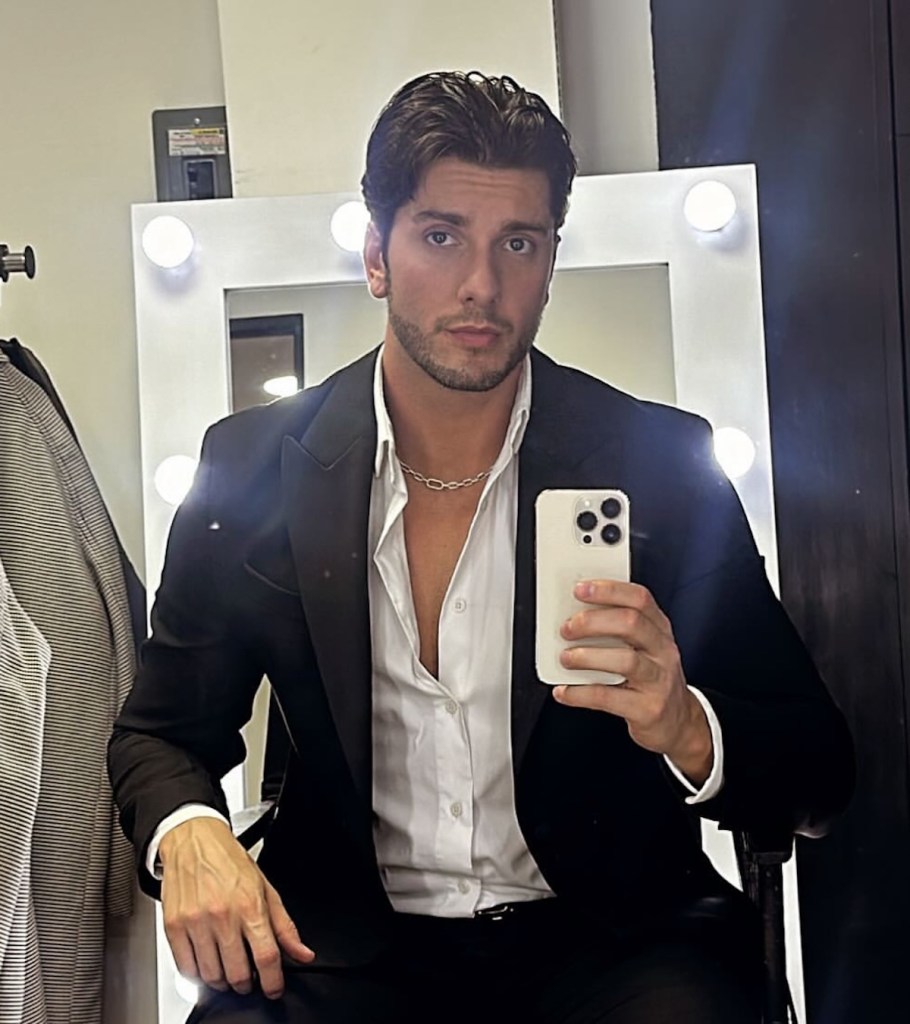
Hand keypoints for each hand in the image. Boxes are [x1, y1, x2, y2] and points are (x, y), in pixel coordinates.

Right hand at [159, 817, 314, 998]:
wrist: (194, 840)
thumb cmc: (229, 861)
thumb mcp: (265, 887)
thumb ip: (284, 925)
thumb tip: (302, 952)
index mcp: (250, 905)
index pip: (266, 956)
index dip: (273, 981)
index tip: (274, 988)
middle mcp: (222, 916)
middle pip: (237, 973)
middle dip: (247, 984)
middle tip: (250, 978)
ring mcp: (196, 923)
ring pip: (211, 976)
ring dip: (223, 981)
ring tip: (228, 969)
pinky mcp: (174, 927)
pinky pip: (186, 969)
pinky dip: (198, 976)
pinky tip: (207, 964)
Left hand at [552, 579, 712, 784]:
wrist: (676, 722)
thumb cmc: (650, 678)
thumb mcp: (643, 648)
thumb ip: (615, 630)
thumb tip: (571, 616)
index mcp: (660, 630)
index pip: (640, 599)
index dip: (609, 590)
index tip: (580, 589)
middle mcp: (663, 651)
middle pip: (631, 624)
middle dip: (593, 622)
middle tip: (567, 629)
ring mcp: (659, 681)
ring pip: (625, 660)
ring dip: (587, 656)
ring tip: (566, 658)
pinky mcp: (648, 709)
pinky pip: (609, 698)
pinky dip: (580, 693)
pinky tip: (564, 691)